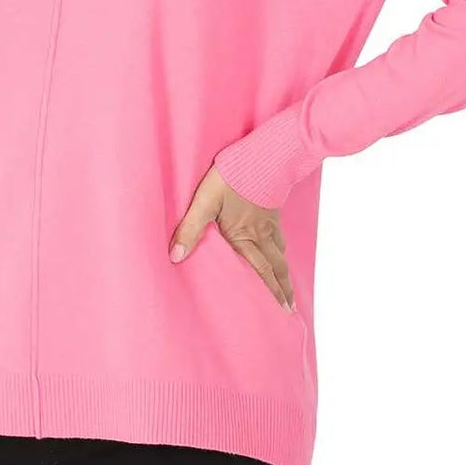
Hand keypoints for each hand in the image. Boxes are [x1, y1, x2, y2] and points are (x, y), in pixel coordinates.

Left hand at [169, 166, 295, 310]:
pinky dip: (282, 249)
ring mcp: (269, 222)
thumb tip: (175, 257)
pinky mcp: (272, 209)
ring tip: (286, 284)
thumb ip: (190, 228)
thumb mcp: (205, 201)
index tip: (283, 309)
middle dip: (283, 288)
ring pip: (280, 252)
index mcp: (244, 237)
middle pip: (276, 267)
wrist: (264, 155)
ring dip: (283, 270)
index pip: (261, 272)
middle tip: (290, 307)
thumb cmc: (233, 177)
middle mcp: (261, 234)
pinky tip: (279, 248)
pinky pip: (280, 237)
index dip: (272, 291)